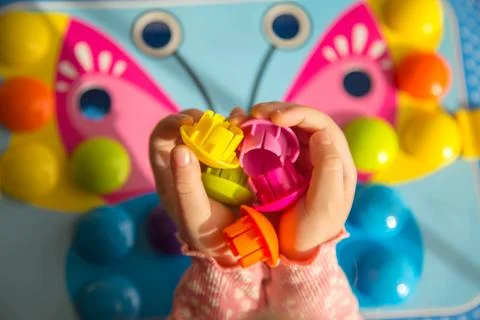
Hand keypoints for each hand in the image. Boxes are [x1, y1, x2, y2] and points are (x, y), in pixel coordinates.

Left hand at [149, 108, 246, 265]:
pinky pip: (233, 139)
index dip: (171, 123)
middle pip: (188, 127)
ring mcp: (209, 159)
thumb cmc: (207, 232)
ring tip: (239, 126)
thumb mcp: (194, 212)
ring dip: (225, 124)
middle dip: (204, 120)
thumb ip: (185, 183)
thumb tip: (180, 148)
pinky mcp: (230, 161)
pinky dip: (241, 132)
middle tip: (221, 122)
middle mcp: (187, 160)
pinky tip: (251, 132)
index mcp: (169, 171)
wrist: (234, 245)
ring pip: (212, 130)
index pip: (160, 137)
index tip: (191, 121)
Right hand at [251, 102, 356, 260]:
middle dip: (279, 112)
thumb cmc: (311, 233)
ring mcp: (302, 159)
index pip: (321, 126)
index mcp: (337, 162)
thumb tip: (322, 133)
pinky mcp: (284, 165)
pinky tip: (244, 133)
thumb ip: (328, 170)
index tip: (274, 119)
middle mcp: (321, 155)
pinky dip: (258, 133)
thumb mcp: (325, 206)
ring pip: (286, 128)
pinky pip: (273, 141)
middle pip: (303, 121)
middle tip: (254, 114)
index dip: (299, 114)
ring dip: (266, 119)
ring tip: (244, 121)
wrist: (294, 252)